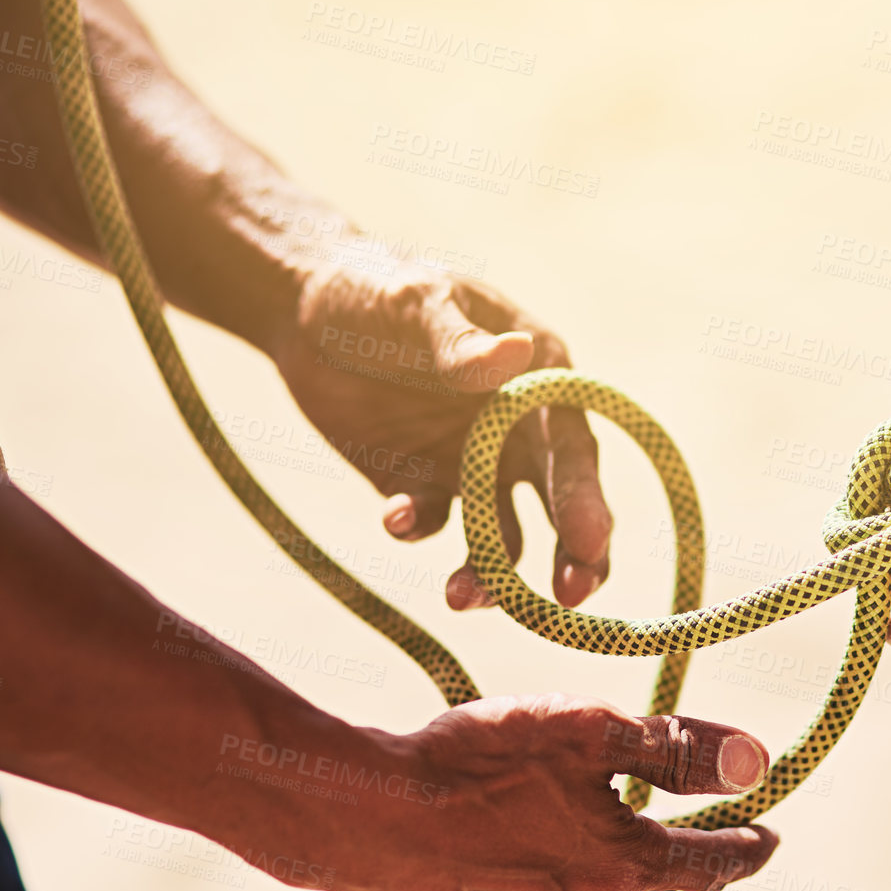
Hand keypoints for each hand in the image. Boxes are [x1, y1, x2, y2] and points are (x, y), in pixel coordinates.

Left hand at [272, 261, 610, 610]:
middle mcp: (518, 431)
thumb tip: (516, 355)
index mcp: (540, 379)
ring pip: (500, 535)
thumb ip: (459, 342)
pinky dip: (418, 528)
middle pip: (560, 507)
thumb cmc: (375, 286)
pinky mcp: (423, 484)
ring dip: (491, 572)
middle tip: (565, 603)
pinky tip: (394, 517)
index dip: (586, 501)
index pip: (574, 450)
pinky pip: (431, 523)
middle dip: (570, 559)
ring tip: (459, 597)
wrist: (301, 306)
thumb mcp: (415, 303)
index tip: (589, 547)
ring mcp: (472, 464)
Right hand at [311, 695, 779, 890]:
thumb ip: (676, 749)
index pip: (712, 863)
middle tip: (684, 845)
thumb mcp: (589, 730)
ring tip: (620, 888)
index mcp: (624, 864)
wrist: (366, 812)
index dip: (747, 848)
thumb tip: (755, 760)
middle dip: (679, 874)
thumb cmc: (480, 759)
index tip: (768, 838)